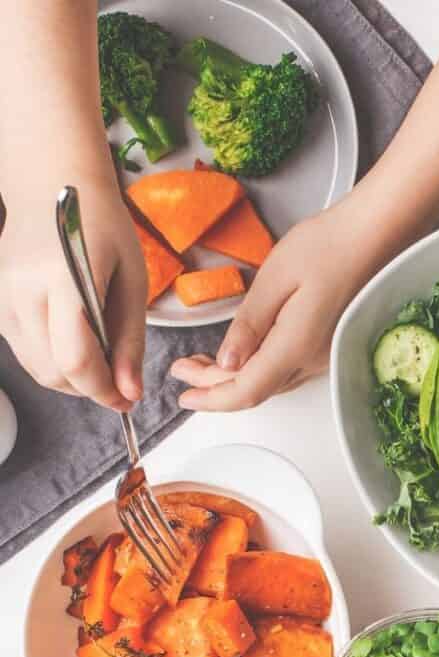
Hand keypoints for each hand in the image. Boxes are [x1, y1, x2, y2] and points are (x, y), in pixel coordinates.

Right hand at [0, 179, 146, 409]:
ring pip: (35, 367)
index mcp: (65, 279)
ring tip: (100, 361)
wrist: (53, 183)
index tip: (126, 400)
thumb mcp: (133, 282)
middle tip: (118, 383)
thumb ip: (130, 341)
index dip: (103, 391)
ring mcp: (2, 294)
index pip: (76, 359)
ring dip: (70, 378)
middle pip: (52, 371)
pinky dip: (51, 359)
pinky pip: (23, 349)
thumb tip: (129, 391)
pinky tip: (74, 341)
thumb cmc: (104, 229)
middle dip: (89, 389)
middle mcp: (23, 288)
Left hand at [169, 197, 381, 410]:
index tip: (184, 394)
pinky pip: (285, 371)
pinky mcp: (326, 348)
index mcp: (296, 344)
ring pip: (270, 383)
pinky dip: (257, 370)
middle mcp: (312, 360)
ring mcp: (322, 357)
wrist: (373, 237)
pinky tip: (241, 356)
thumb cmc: (328, 247)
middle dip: (214, 387)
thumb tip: (226, 362)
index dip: (212, 398)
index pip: (247, 389)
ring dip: (234, 379)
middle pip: (256, 389)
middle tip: (182, 369)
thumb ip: (249, 324)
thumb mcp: (275, 278)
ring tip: (202, 364)